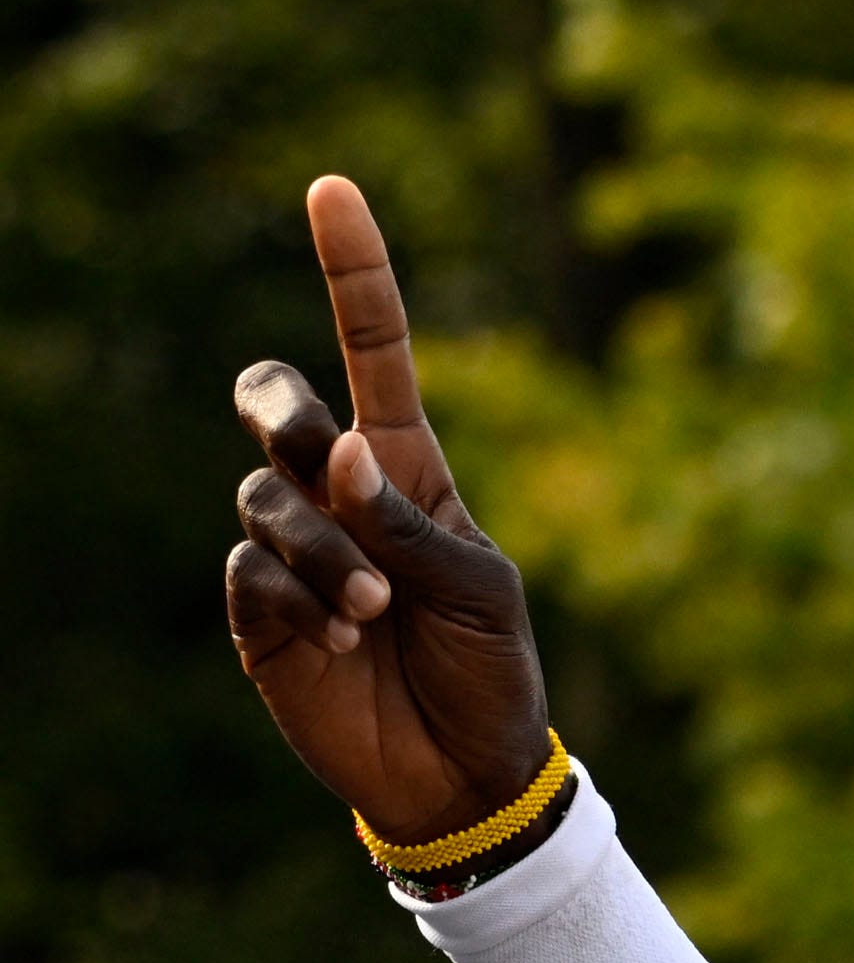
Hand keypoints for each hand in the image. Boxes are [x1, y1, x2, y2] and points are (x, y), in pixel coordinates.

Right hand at [221, 176, 553, 845]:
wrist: (465, 773)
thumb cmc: (491, 674)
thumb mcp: (481, 592)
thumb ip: (412, 526)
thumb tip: (342, 458)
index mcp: (410, 470)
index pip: (373, 351)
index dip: (354, 273)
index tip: (330, 189)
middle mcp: (342, 494)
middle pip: (276, 401)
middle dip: (287, 416)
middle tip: (329, 464)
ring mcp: (294, 548)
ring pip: (266, 496)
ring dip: (324, 551)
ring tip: (375, 615)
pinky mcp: (260, 608)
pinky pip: (252, 568)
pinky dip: (300, 601)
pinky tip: (342, 643)